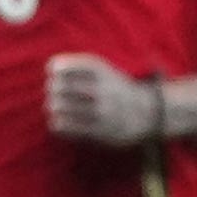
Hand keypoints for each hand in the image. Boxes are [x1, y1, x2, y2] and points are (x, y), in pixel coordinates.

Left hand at [41, 55, 170, 144]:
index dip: (54, 70)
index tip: (56, 74)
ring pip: (58, 107)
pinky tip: (60, 122)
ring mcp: (101, 111)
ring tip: (57, 108)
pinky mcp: (99, 131)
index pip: (62, 67)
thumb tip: (50, 68)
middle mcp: (102, 89)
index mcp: (101, 70)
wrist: (147, 113)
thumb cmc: (113, 88)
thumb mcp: (102, 70)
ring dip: (53, 107)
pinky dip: (57, 124)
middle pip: (58, 87)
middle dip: (51, 90)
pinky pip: (65, 127)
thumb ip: (76, 65)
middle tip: (55, 93)